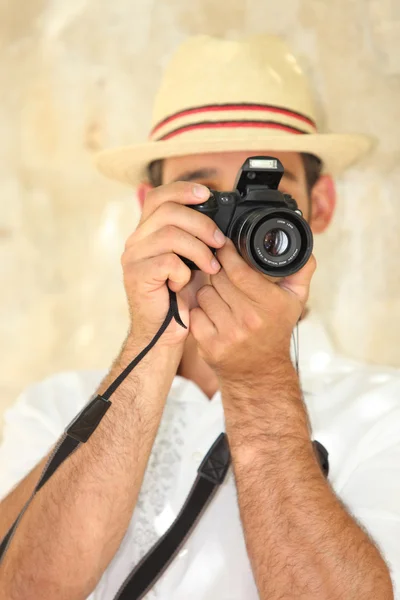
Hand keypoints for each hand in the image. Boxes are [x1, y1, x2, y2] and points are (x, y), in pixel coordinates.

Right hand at [121, 182, 225, 345]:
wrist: (164, 332)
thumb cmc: (180, 297)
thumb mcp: (192, 260)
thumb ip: (196, 237)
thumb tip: (221, 216)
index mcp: (148, 232)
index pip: (158, 196)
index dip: (182, 190)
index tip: (207, 193)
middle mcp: (136, 240)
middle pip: (168, 211)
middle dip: (201, 223)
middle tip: (219, 242)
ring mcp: (133, 257)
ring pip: (170, 235)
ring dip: (199, 250)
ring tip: (211, 268)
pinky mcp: (136, 276)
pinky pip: (167, 262)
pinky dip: (183, 272)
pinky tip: (184, 284)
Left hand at [189, 239, 315, 382]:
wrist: (260, 373)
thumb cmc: (275, 330)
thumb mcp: (295, 301)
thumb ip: (301, 271)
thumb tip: (303, 247)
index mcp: (270, 305)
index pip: (239, 271)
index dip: (227, 254)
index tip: (223, 246)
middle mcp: (249, 320)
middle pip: (218, 279)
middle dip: (218, 272)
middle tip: (223, 275)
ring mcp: (228, 334)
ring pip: (204, 294)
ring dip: (209, 292)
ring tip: (221, 298)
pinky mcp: (210, 346)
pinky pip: (194, 313)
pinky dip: (200, 311)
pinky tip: (212, 314)